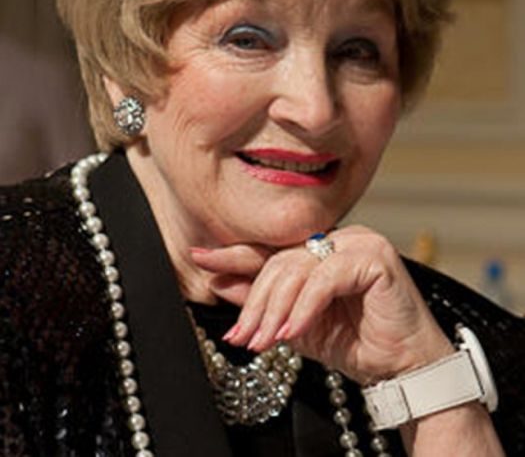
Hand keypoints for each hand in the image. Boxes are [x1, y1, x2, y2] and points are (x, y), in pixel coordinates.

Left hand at [190, 225, 452, 384]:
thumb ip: (265, 302)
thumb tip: (221, 283)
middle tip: (240, 336)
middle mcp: (338, 238)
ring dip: (275, 309)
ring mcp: (358, 242)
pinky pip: (325, 279)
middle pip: (280, 260)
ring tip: (263, 341)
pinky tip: (292, 331)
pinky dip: (305, 307)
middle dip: (255, 301)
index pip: (271, 250)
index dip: (235, 255)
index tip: (200, 258)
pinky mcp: (374, 257)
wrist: (405, 369)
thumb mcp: (298, 325)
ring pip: (297, 268)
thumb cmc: (357, 344)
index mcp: (321, 249)